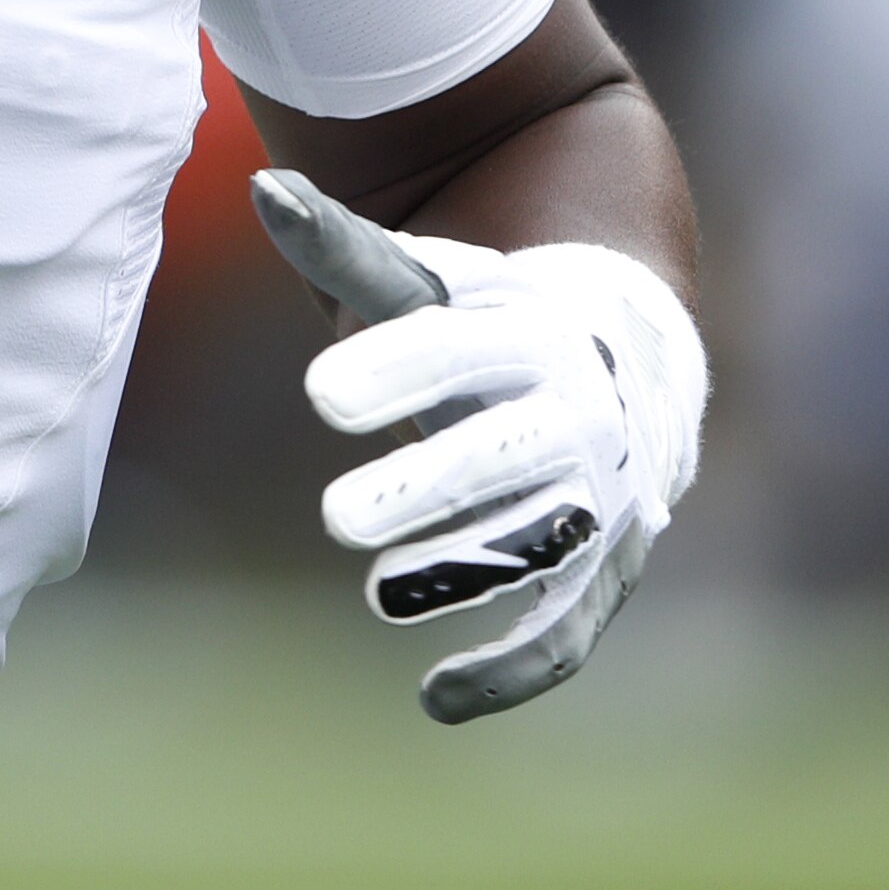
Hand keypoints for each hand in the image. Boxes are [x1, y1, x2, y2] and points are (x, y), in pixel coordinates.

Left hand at [252, 169, 705, 724]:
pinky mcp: (608, 568)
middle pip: (508, 451)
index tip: (320, 393)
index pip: (462, 347)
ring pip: (545, 541)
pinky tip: (436, 702)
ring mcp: (602, 495)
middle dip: (430, 483)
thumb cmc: (493, 315)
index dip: (398, 367)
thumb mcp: (429, 279)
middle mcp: (580, 413)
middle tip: (337, 517)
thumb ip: (345, 249)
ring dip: (470, 572)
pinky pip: (571, 626)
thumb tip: (261, 187)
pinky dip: (515, 669)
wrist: (628, 350)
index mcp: (532, 330)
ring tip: (379, 596)